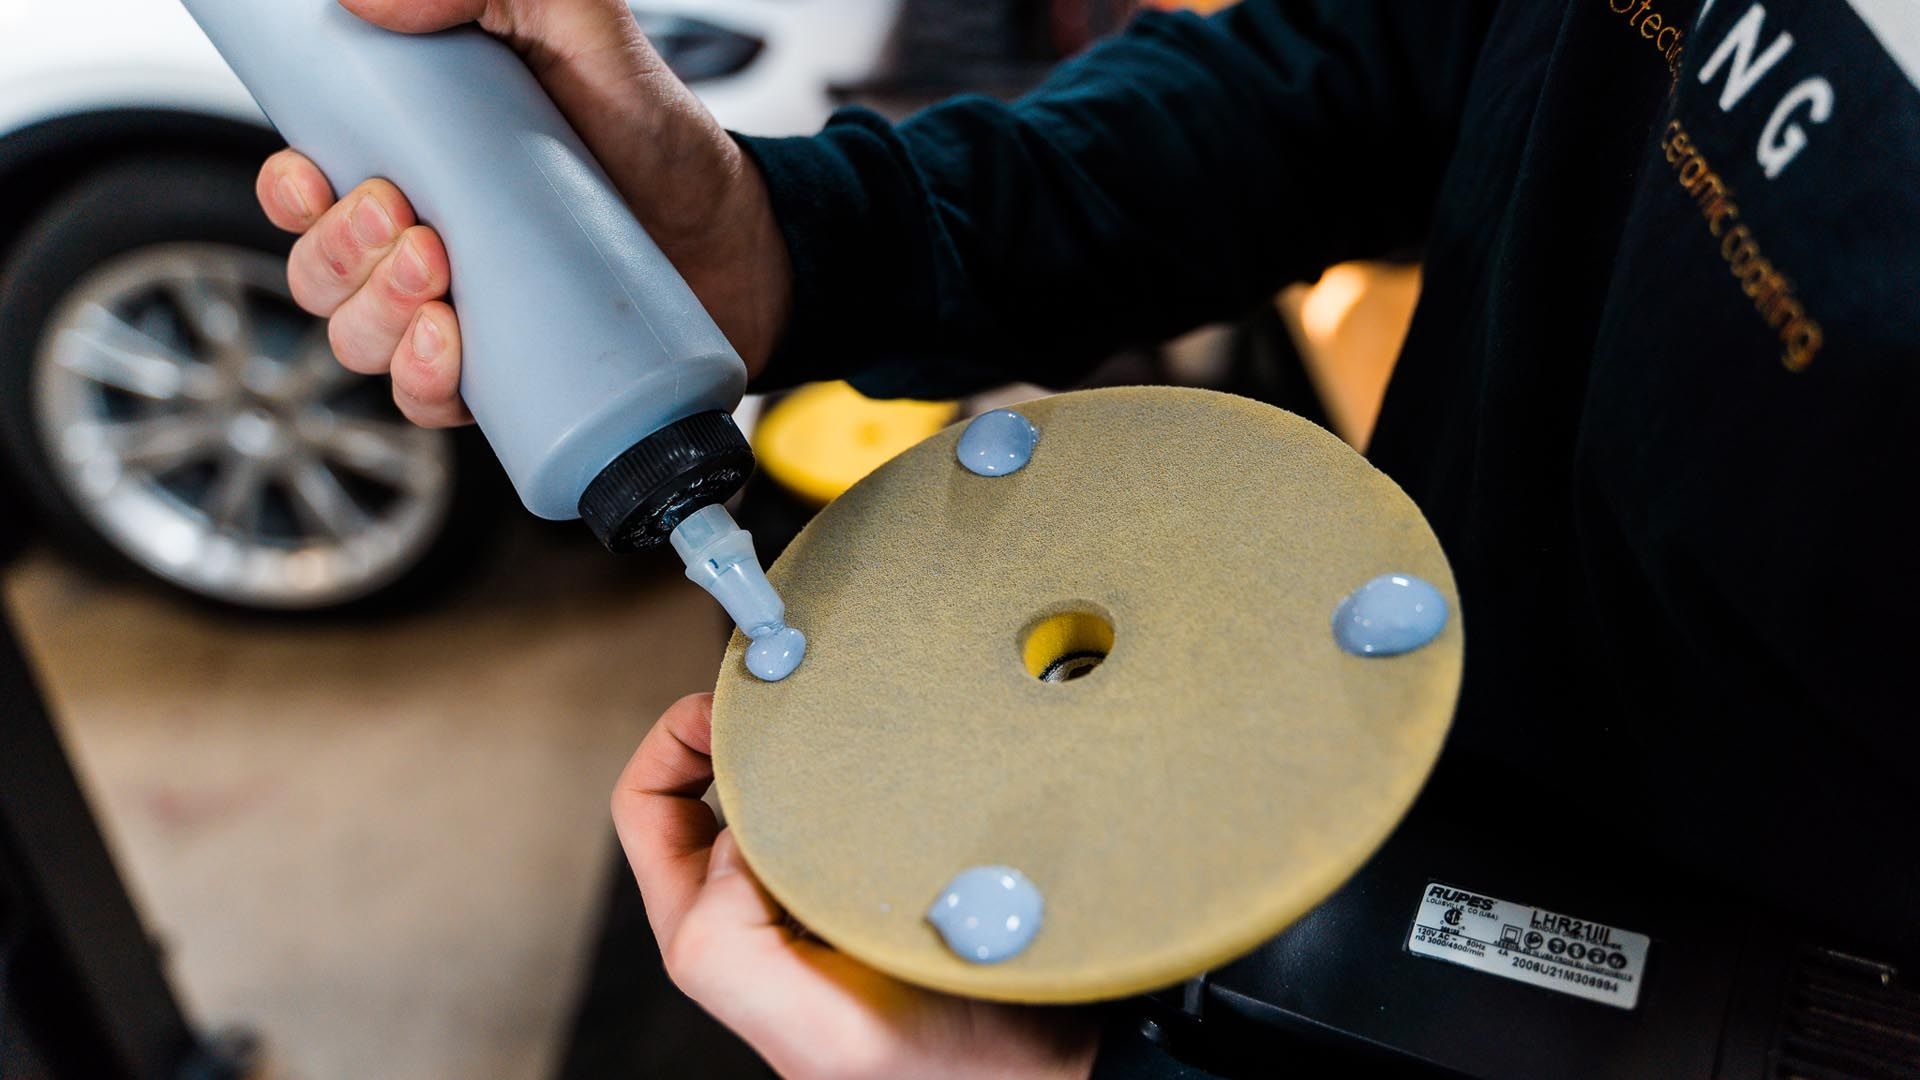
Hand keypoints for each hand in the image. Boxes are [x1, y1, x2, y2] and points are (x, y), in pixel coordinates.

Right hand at [254, 0, 792, 427]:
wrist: (742, 236)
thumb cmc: (655, 133)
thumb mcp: (577, 24)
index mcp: (411, 159)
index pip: (302, 188)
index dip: (287, 193)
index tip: (318, 178)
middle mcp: (421, 238)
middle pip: (318, 270)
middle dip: (340, 255)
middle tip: (415, 226)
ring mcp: (459, 312)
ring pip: (357, 338)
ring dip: (375, 319)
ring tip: (442, 279)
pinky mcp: (502, 375)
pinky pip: (424, 400)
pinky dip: (421, 383)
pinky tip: (452, 349)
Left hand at [611, 695, 1097, 1079]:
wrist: (1061, 1067)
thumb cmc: (951, 1066)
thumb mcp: (817, 1028)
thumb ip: (730, 943)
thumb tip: (732, 840)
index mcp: (714, 935)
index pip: (649, 805)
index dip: (675, 741)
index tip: (739, 708)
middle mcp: (757, 905)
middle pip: (705, 781)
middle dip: (741, 725)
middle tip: (799, 688)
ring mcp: (820, 884)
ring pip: (780, 783)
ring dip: (806, 744)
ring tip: (852, 719)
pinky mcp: (881, 869)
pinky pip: (844, 796)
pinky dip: (861, 766)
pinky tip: (904, 761)